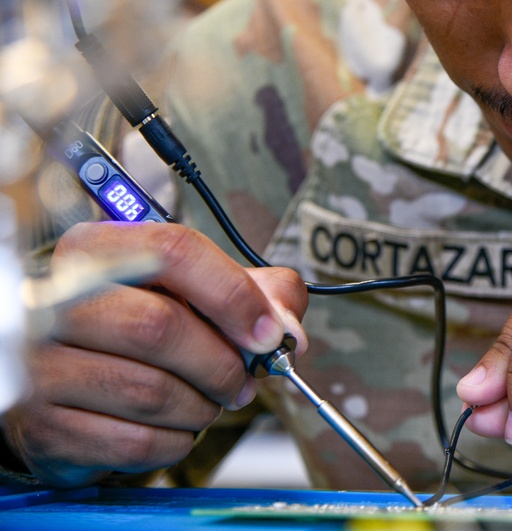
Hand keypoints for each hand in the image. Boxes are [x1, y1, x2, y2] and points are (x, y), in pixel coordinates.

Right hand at [1, 221, 308, 486]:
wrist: (68, 385)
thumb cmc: (142, 328)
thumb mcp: (200, 292)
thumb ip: (259, 291)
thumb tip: (288, 327)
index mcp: (97, 251)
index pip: (173, 251)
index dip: (233, 294)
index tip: (269, 333)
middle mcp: (55, 302)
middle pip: (160, 327)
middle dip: (221, 363)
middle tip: (242, 380)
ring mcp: (41, 366)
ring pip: (150, 391)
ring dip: (203, 406)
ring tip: (210, 401)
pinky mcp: (45, 426)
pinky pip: (134, 441)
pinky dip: (177, 441)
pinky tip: (178, 427)